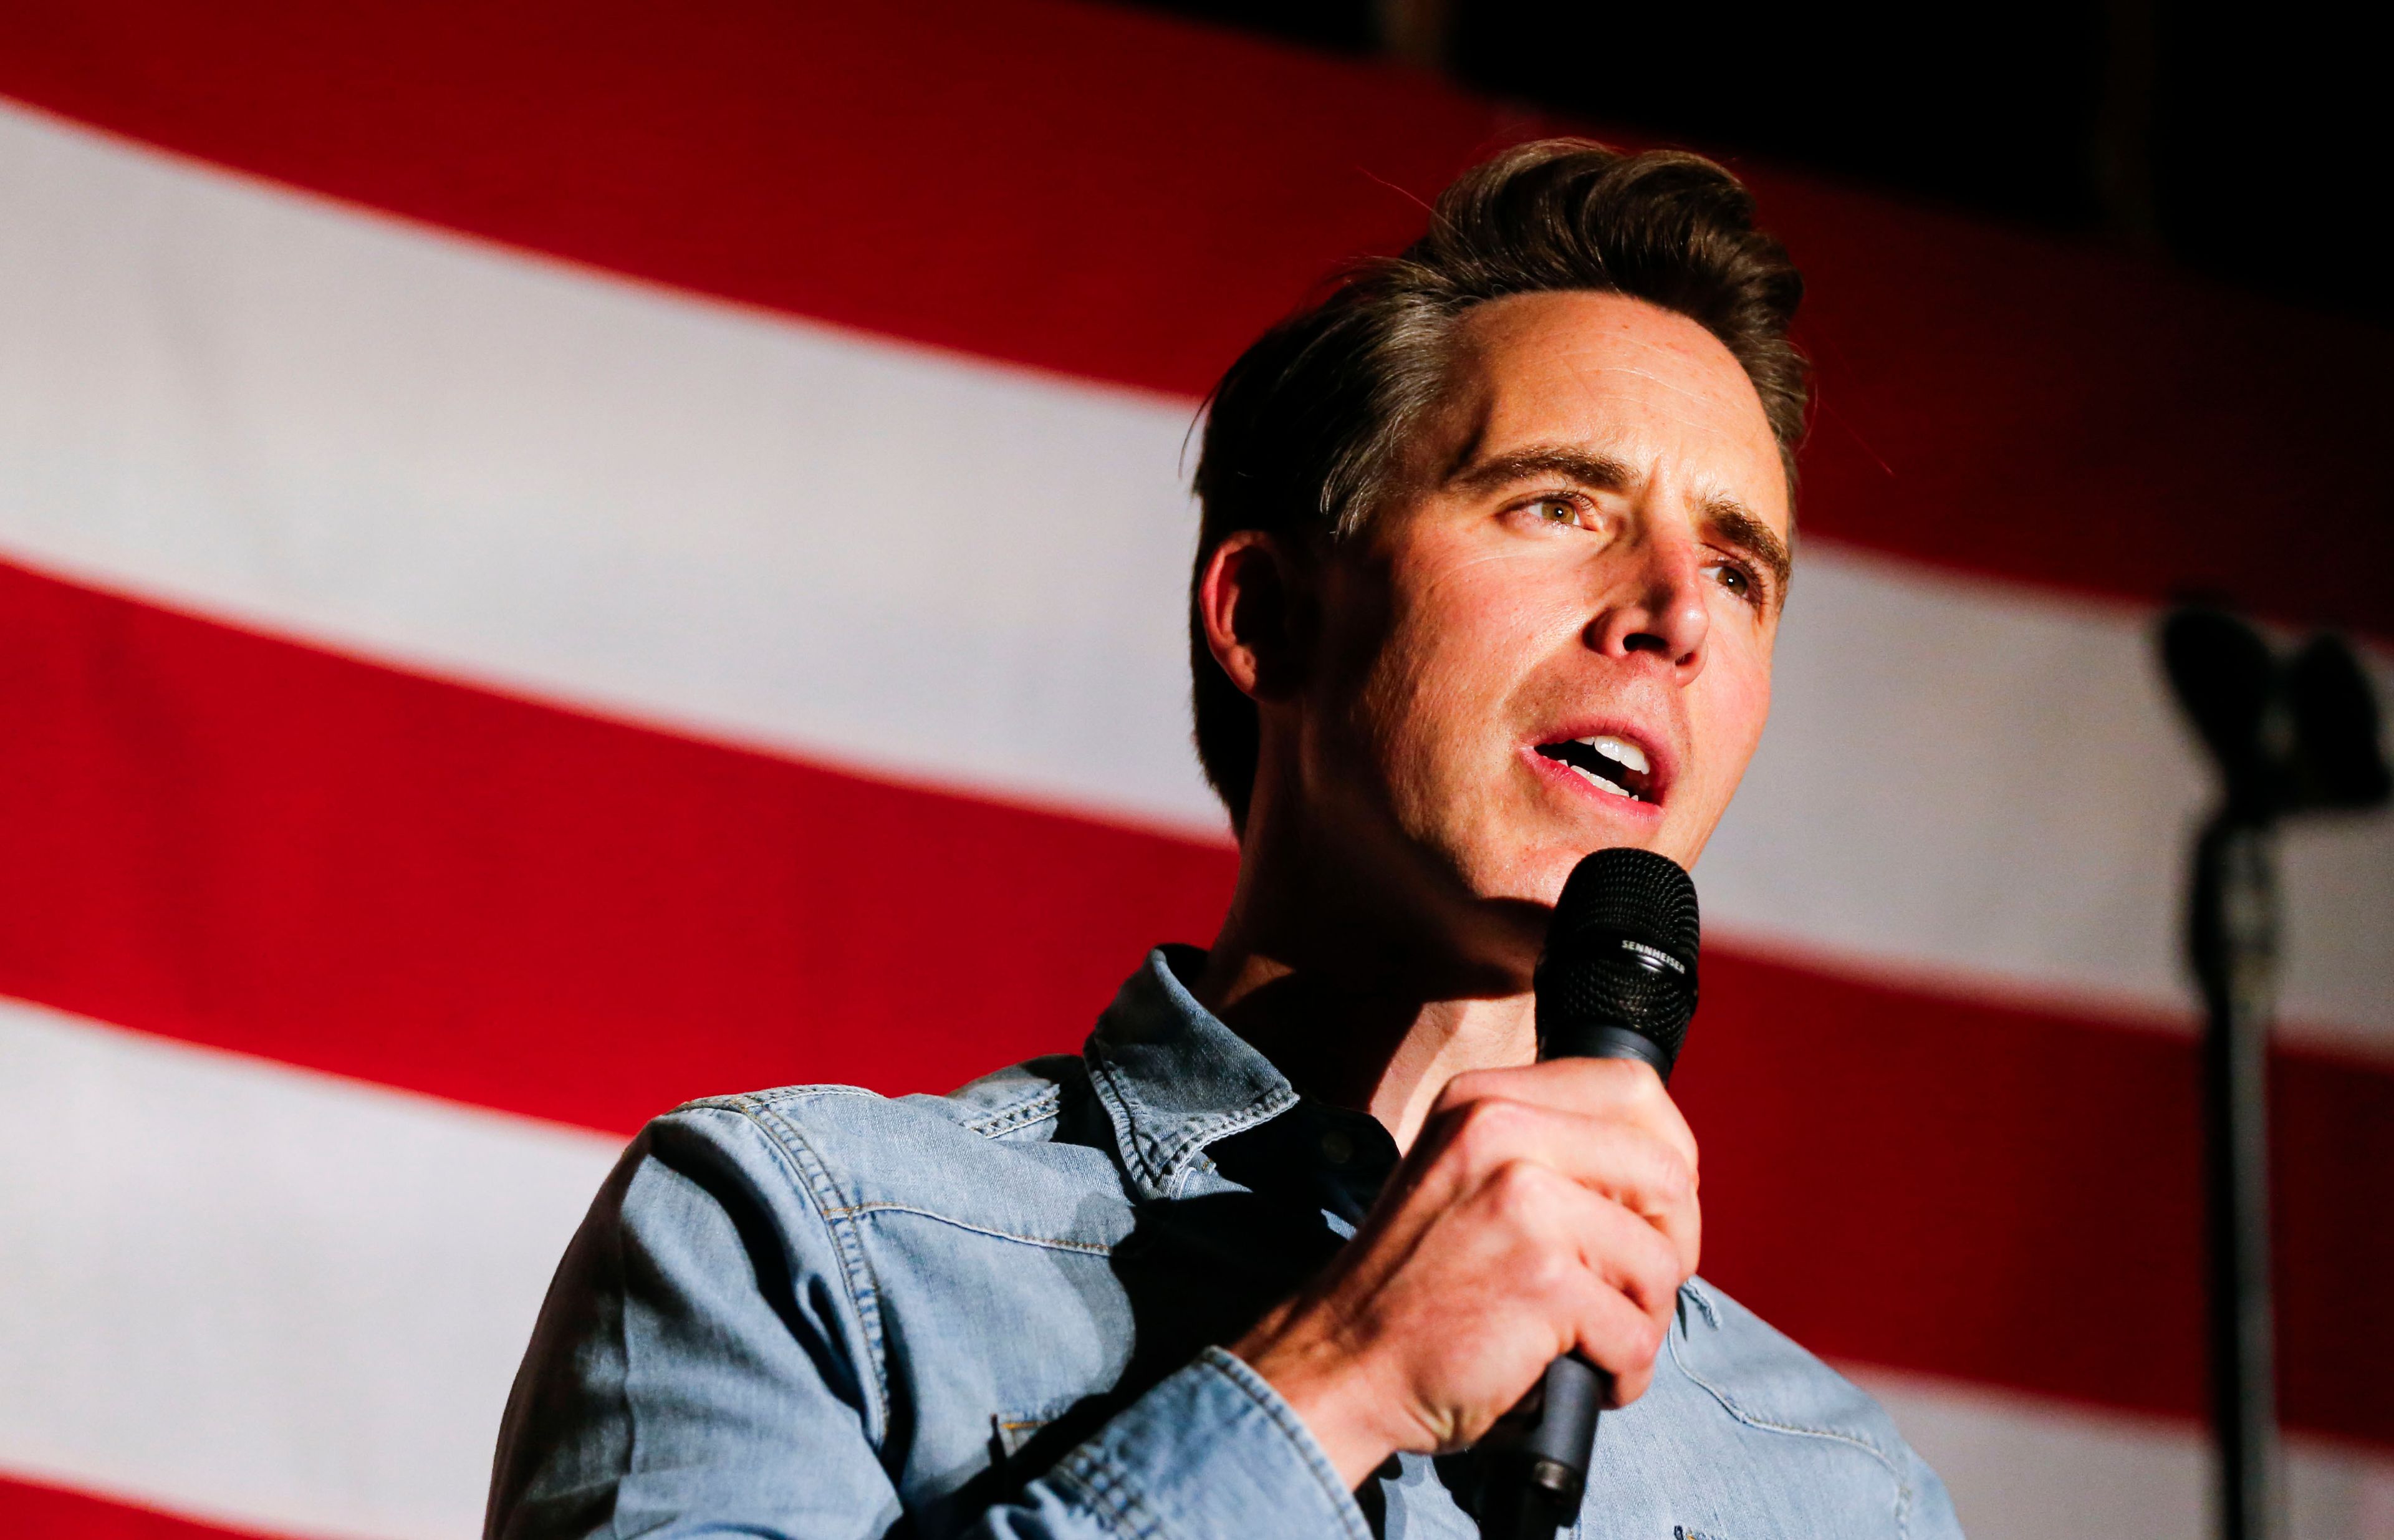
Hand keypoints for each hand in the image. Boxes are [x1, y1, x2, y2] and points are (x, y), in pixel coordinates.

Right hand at [1228, 1058, 1698, 1488]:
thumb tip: (1668, 1169)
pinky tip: (1579, 1375)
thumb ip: (1547, 1149)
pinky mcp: (1541, 1280)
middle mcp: (1502, 1131)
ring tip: (1588, 1339)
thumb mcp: (1466, 1174)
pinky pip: (1640, 1334)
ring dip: (1643, 1320)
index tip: (1646, 1214)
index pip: (1634, 1089)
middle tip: (1629, 1290)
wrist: (1342, 1361)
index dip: (1668, 1157)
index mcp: (1487, 1099)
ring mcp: (1522, 1201)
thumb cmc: (1417, 1285)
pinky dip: (1623, 1373)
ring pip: (1662, 1262)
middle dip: (1671, 1246)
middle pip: (1669, 1172)